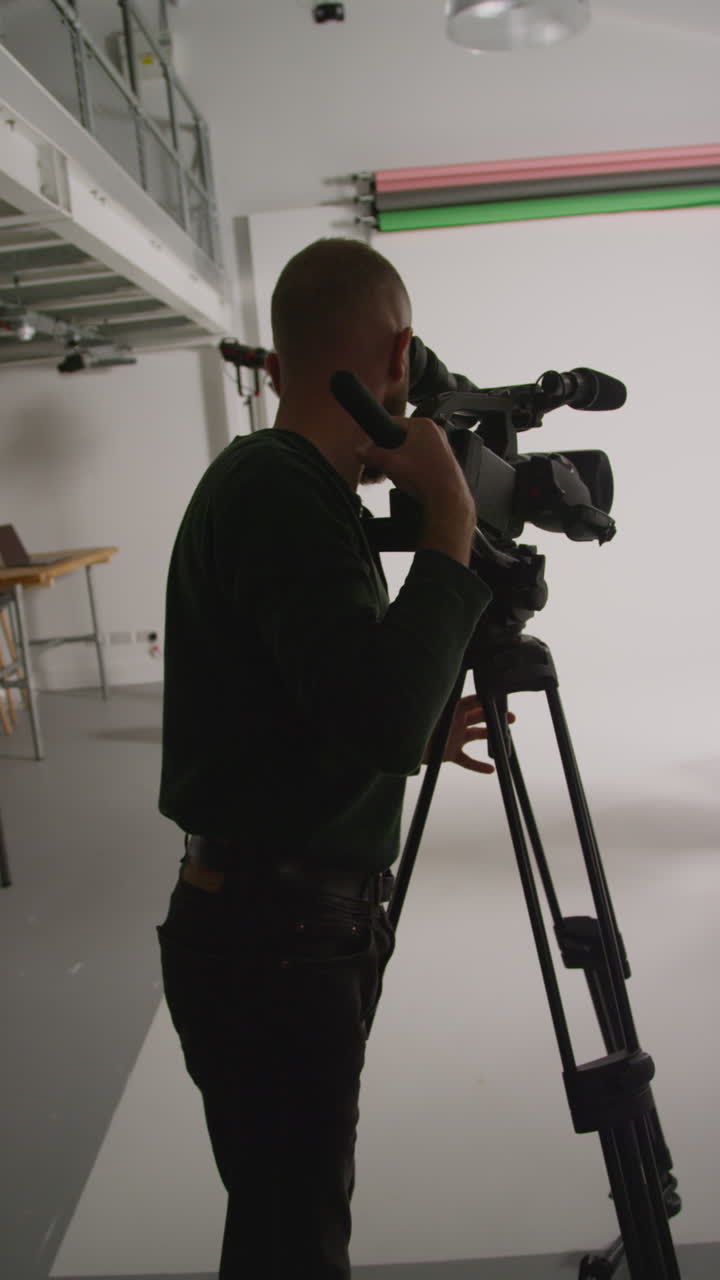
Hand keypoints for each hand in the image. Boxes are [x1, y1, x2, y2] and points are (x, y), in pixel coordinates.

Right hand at [355, 415, 473, 512]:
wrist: (446, 497)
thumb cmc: (426, 477)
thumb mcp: (390, 463)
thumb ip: (371, 455)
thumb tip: (361, 451)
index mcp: (423, 425)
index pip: (392, 422)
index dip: (378, 437)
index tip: (372, 448)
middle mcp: (434, 432)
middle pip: (401, 438)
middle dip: (389, 453)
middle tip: (385, 466)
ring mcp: (440, 446)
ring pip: (410, 450)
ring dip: (400, 462)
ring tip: (399, 475)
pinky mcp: (442, 460)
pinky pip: (420, 459)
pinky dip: (412, 467)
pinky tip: (410, 479)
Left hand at [423, 694, 515, 773]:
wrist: (401, 747)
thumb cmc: (417, 726)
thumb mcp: (432, 713)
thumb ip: (445, 705)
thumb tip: (450, 687)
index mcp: (451, 710)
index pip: (472, 701)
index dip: (485, 699)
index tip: (499, 699)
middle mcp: (455, 722)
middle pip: (479, 717)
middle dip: (495, 716)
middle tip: (511, 718)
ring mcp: (454, 738)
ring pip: (478, 736)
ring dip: (491, 737)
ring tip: (506, 739)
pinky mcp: (451, 754)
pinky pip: (467, 760)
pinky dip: (478, 765)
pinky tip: (491, 769)